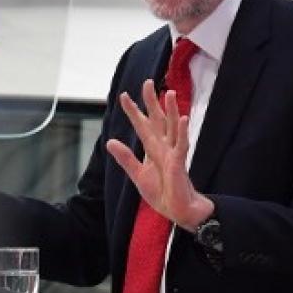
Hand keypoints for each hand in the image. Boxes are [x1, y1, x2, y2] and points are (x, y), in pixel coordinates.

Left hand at [106, 79, 214, 229]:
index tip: (124, 96)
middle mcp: (163, 147)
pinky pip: (181, 145)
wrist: (178, 210)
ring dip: (171, 111)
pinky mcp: (180, 164)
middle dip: (153, 102)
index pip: (142, 126)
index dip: (133, 111)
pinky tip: (182, 118)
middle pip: (158, 120)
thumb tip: (110, 141)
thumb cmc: (162, 193)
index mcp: (152, 149)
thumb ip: (126, 158)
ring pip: (172, 127)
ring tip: (169, 93)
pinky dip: (181, 131)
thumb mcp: (138, 175)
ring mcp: (173, 153)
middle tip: (148, 82)